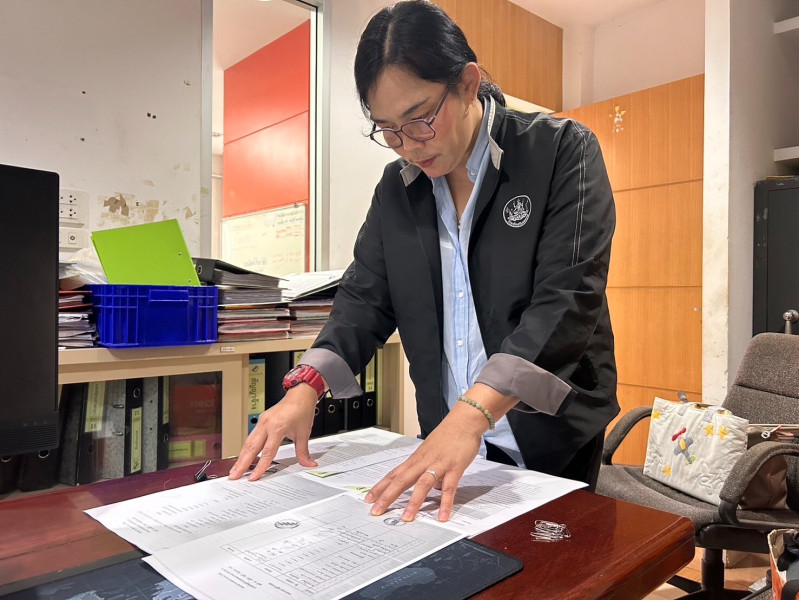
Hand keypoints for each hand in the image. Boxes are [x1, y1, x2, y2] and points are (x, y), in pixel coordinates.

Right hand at [228, 385, 318, 480]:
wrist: (300, 394)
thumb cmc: (302, 409)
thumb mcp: (304, 433)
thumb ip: (303, 452)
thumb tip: (308, 463)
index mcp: (277, 427)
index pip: (267, 452)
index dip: (260, 467)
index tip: (254, 477)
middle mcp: (267, 424)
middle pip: (251, 447)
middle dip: (242, 464)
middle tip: (234, 476)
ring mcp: (262, 422)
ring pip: (248, 442)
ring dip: (241, 457)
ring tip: (234, 470)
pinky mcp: (261, 421)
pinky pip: (251, 436)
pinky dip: (246, 448)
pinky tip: (243, 456)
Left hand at [364, 408, 484, 521]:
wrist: (464, 420)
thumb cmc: (448, 435)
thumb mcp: (431, 452)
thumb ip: (427, 469)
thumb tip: (430, 486)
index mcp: (416, 459)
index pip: (394, 475)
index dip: (380, 487)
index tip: (369, 498)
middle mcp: (423, 462)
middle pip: (401, 480)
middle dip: (387, 496)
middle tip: (376, 511)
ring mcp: (438, 465)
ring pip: (422, 484)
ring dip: (414, 502)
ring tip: (407, 518)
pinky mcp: (454, 468)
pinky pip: (449, 488)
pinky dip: (445, 503)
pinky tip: (442, 516)